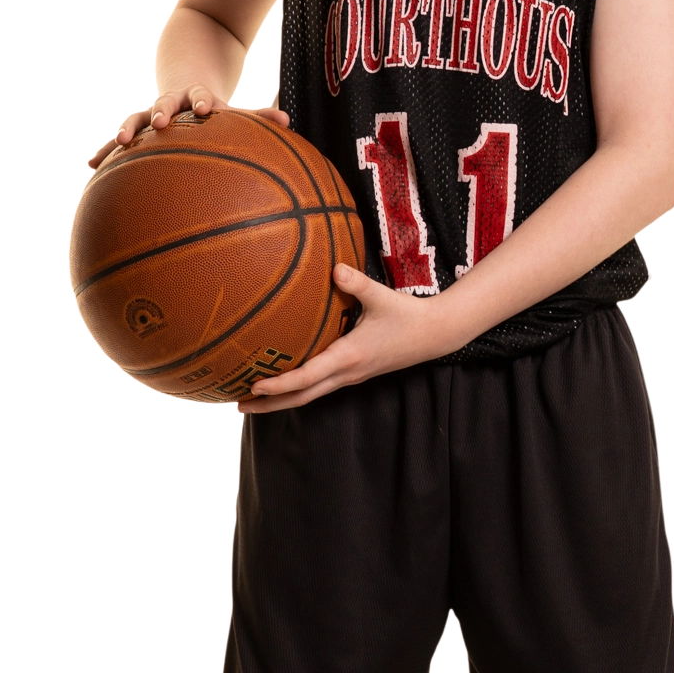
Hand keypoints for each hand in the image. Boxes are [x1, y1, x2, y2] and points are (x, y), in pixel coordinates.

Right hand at [86, 94, 289, 167]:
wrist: (181, 80)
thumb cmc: (212, 106)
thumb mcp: (233, 108)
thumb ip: (257, 116)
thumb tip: (288, 121)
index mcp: (196, 98)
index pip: (201, 96)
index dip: (202, 101)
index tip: (205, 109)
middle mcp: (170, 102)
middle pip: (163, 102)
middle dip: (160, 111)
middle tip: (159, 121)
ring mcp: (148, 114)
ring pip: (134, 118)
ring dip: (126, 130)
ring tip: (119, 144)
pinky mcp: (135, 128)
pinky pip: (118, 139)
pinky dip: (106, 149)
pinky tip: (90, 164)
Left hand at [244, 265, 453, 412]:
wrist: (435, 335)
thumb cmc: (407, 315)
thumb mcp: (381, 296)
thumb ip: (356, 282)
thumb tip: (334, 267)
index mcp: (349, 357)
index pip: (307, 377)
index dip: (280, 384)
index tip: (254, 384)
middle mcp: (346, 373)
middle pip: (302, 397)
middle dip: (269, 403)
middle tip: (238, 405)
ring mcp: (350, 377)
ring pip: (309, 396)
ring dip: (281, 400)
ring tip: (251, 400)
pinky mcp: (354, 374)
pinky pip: (320, 387)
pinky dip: (297, 390)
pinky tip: (283, 382)